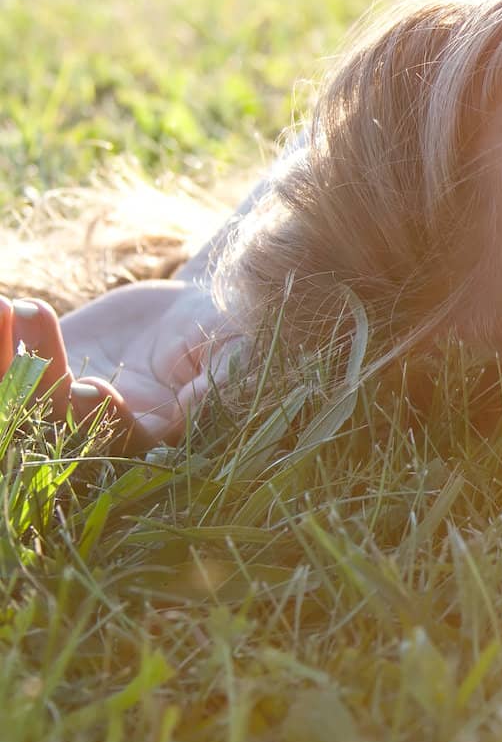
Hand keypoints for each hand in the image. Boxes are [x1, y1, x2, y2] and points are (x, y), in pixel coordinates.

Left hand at [2, 281, 238, 451]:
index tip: (92, 386)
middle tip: (32, 328)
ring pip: (17, 392)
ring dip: (6, 357)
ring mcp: (67, 392)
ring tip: (8, 309)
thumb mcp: (237, 352)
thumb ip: (221, 381)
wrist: (201, 304)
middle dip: (36, 382)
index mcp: (152, 432)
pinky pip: (10, 358)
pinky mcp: (48, 360)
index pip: (118, 437)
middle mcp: (100, 423)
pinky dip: (4, 336)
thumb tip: (198, 407)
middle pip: (52, 420)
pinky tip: (5, 305)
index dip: (100, 418)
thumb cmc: (232, 329)